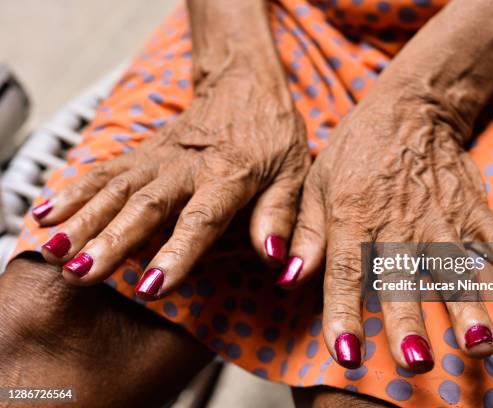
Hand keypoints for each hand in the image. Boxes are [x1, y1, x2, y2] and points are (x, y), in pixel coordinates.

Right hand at [35, 70, 309, 298]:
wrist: (244, 82)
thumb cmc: (272, 133)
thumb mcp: (293, 172)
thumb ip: (280, 215)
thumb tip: (276, 259)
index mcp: (230, 175)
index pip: (201, 220)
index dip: (176, 254)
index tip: (150, 287)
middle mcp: (187, 166)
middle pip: (145, 205)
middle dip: (111, 241)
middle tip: (81, 273)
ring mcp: (159, 156)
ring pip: (114, 187)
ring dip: (82, 219)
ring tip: (52, 251)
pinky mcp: (141, 150)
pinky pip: (103, 169)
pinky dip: (73, 190)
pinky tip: (45, 214)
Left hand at [282, 88, 492, 371]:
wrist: (409, 108)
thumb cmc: (355, 152)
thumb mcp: (315, 183)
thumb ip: (303, 234)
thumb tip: (286, 278)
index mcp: (352, 217)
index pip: (346, 273)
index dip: (345, 314)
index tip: (347, 353)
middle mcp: (397, 222)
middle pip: (402, 278)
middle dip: (409, 321)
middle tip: (416, 361)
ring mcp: (440, 216)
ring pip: (454, 266)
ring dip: (469, 305)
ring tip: (480, 343)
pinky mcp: (472, 208)